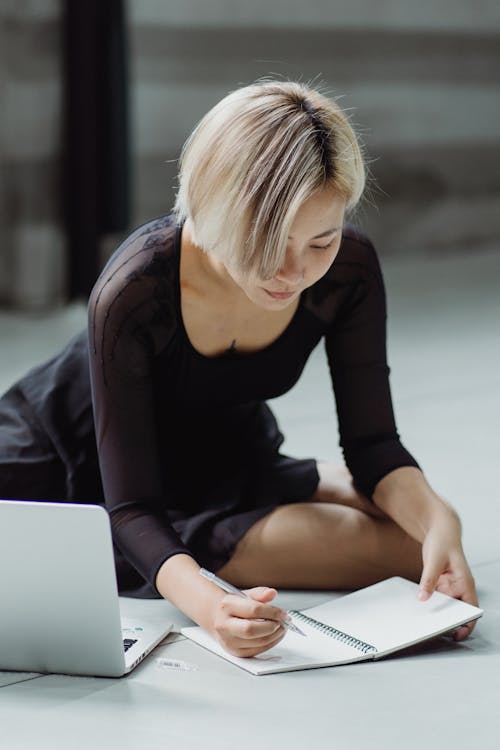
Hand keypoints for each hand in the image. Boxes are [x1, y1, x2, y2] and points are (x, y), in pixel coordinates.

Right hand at [211, 586, 287, 656]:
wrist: (217, 619)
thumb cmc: (232, 606)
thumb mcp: (244, 595)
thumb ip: (259, 594)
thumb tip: (272, 593)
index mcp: (226, 606)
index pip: (253, 610)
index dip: (272, 612)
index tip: (283, 613)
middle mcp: (225, 625)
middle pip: (252, 630)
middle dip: (272, 626)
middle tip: (283, 622)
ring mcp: (229, 641)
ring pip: (257, 642)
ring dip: (275, 635)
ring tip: (281, 627)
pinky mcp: (236, 653)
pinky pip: (258, 651)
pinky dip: (270, 643)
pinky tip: (274, 635)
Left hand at [418, 511, 478, 640]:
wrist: (440, 530)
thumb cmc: (443, 541)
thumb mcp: (434, 560)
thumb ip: (429, 579)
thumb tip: (423, 597)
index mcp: (465, 583)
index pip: (471, 610)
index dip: (467, 624)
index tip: (457, 635)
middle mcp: (459, 587)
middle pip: (457, 611)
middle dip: (448, 622)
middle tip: (434, 630)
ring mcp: (450, 587)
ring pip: (445, 606)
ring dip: (437, 614)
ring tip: (424, 622)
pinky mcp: (440, 584)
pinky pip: (436, 598)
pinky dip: (430, 604)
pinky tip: (420, 607)